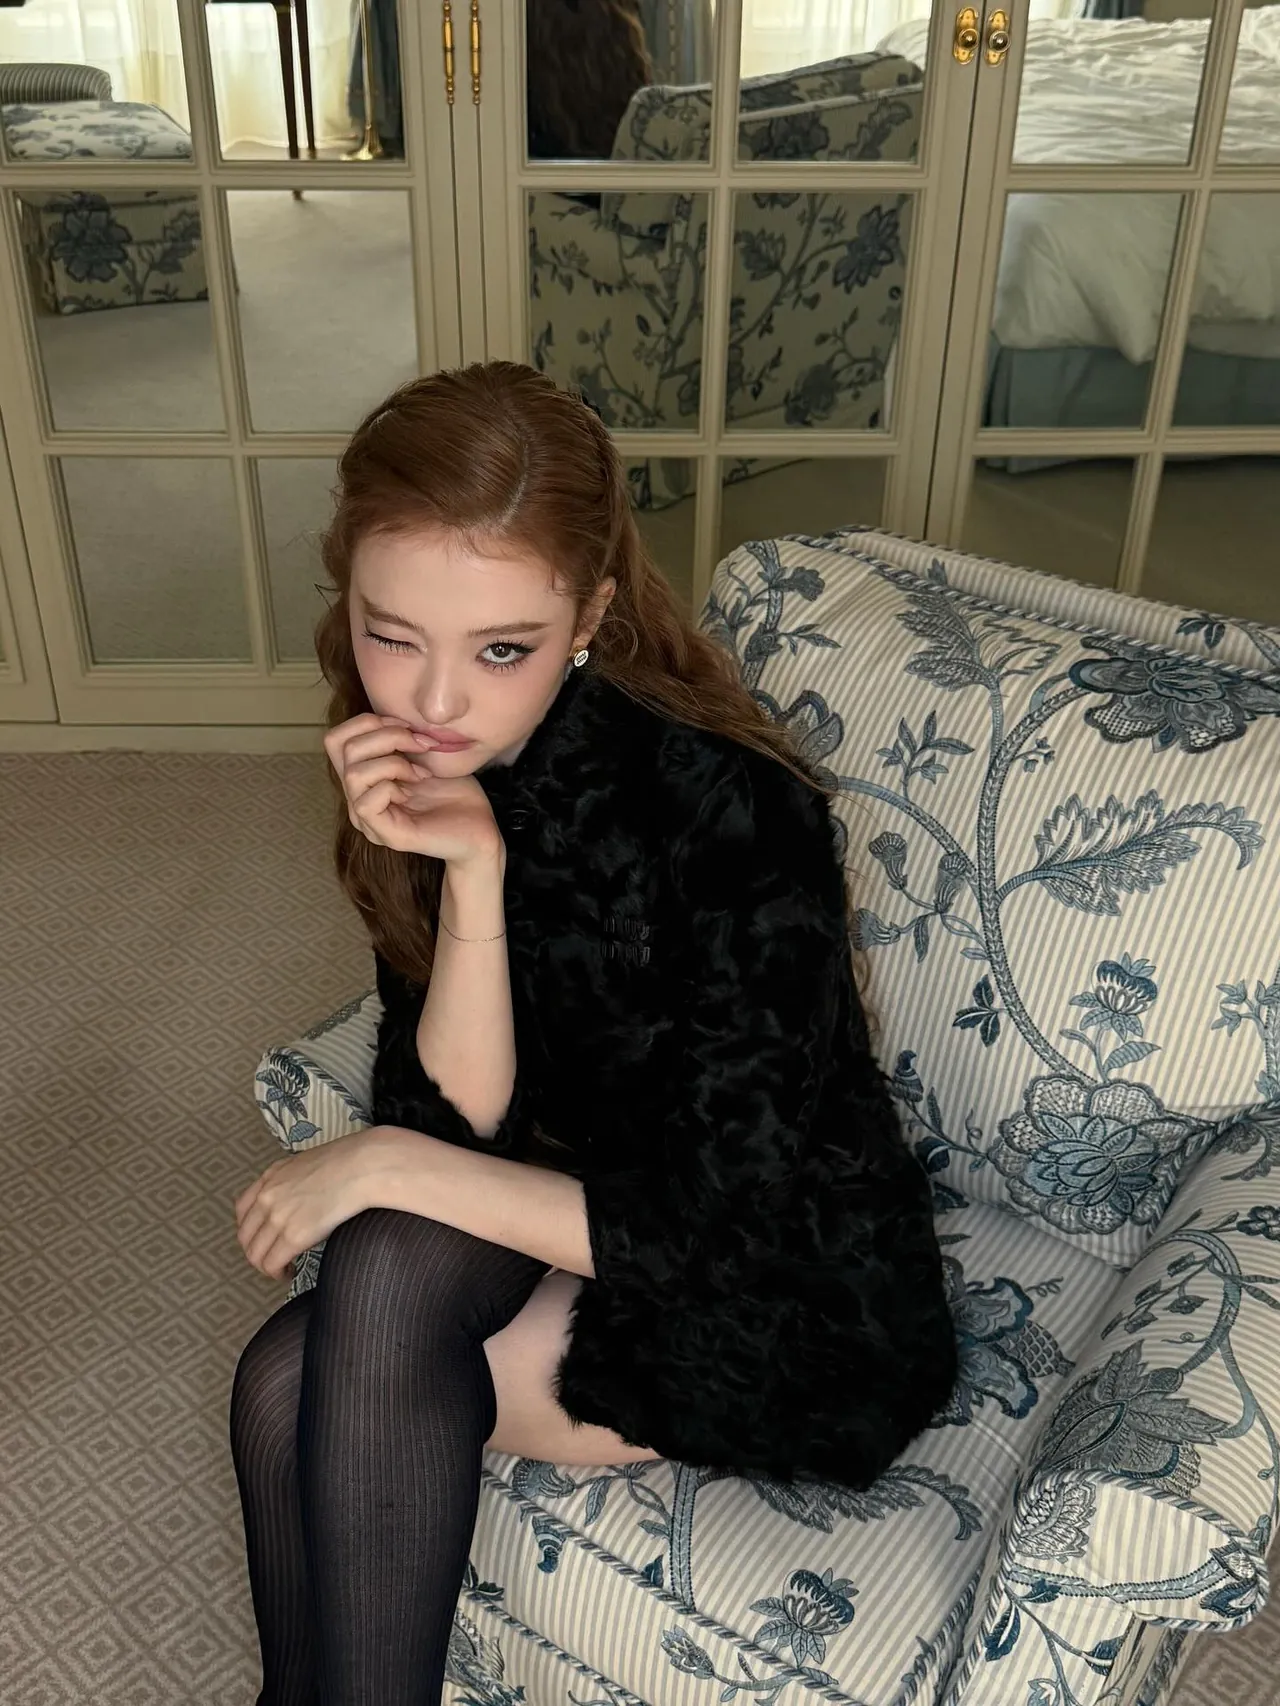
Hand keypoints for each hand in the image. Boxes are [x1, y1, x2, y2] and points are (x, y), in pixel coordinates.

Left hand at [233, 1128, 388, 1281]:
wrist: (363, 1167)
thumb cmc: (348, 1162)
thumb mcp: (308, 1163)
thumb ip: (293, 1181)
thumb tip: (300, 1199)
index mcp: (271, 1177)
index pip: (242, 1209)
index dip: (251, 1229)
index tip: (263, 1238)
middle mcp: (267, 1197)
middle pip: (245, 1236)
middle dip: (257, 1251)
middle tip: (273, 1258)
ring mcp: (278, 1217)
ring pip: (255, 1254)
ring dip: (266, 1266)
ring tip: (283, 1269)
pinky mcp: (293, 1236)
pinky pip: (272, 1264)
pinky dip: (278, 1273)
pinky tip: (290, 1272)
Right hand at [324, 713, 503, 867]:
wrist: (480, 829)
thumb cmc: (454, 792)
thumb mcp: (424, 753)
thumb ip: (400, 736)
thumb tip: (389, 713)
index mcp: (364, 779)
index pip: (335, 739)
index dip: (367, 721)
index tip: (406, 725)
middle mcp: (358, 799)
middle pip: (343, 749)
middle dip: (388, 735)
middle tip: (422, 745)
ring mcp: (369, 820)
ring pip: (353, 774)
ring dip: (393, 762)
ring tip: (420, 772)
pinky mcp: (385, 835)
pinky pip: (366, 803)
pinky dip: (392, 786)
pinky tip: (414, 790)